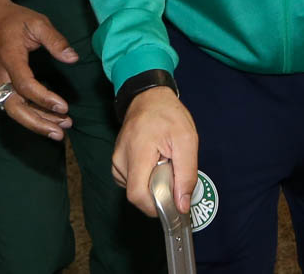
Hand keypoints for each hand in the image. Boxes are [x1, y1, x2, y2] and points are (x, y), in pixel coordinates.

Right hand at [0, 0, 78, 139]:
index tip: (64, 106)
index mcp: (9, 58)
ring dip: (35, 122)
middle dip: (38, 122)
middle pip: (15, 107)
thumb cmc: (14, 19)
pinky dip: (29, 115)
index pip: (25, 85)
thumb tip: (73, 58)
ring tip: (59, 130)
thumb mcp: (37, 22)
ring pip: (13, 110)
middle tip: (61, 131)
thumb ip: (55, 40)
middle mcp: (0, 75)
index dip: (44, 98)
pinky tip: (47, 119)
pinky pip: (13, 105)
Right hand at [112, 86, 197, 216]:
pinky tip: (154, 164)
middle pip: (137, 194)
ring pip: (135, 189)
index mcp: (137, 152)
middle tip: (173, 175)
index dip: (155, 206)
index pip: (137, 194)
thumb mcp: (187, 140)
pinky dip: (145, 180)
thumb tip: (182, 206)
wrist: (148, 98)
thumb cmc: (168, 115)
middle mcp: (120, 159)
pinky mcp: (117, 162)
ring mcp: (116, 161)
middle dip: (158, 193)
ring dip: (152, 185)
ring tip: (163, 165)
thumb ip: (186, 174)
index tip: (173, 201)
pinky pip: (132, 182)